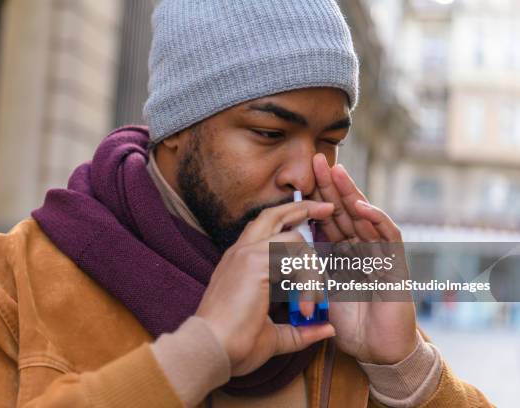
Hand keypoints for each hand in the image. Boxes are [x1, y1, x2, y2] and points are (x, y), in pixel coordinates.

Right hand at [195, 200, 335, 375]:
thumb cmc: (234, 346)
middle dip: (302, 208)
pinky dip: (308, 280)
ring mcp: (246, 254)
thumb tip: (327, 328)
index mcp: (241, 264)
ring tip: (315, 299)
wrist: (211, 350)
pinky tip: (306, 307)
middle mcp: (241, 252)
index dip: (291, 225)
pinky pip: (294, 256)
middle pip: (273, 215)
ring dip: (312, 268)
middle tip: (327, 208)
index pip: (267, 230)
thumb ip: (301, 330)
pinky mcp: (254, 261)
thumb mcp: (275, 336)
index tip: (314, 227)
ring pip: (293, 239)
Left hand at [310, 153, 417, 364]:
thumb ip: (309, 270)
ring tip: (335, 171)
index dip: (315, 199)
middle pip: (345, 210)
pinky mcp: (396, 265)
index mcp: (343, 253)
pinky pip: (388, 238)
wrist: (377, 351)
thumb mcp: (322, 290)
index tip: (298, 179)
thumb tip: (284, 253)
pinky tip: (360, 206)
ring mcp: (380, 254)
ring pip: (365, 216)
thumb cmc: (351, 324)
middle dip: (330, 185)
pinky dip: (376, 220)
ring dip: (351, 193)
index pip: (328, 219)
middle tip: (315, 159)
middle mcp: (362, 248)